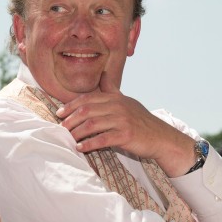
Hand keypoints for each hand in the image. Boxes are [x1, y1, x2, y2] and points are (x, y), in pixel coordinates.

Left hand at [57, 71, 195, 176]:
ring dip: (76, 132)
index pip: (87, 99)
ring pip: (91, 125)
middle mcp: (118, 106)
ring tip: (68, 138)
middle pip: (86, 110)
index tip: (59, 113)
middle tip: (61, 127)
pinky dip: (89, 144)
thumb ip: (112, 90)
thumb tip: (102, 74)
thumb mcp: (127, 101)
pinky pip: (102, 139)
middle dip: (70, 119)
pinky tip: (80, 147)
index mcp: (115, 98)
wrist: (162, 138)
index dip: (71, 106)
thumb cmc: (141, 121)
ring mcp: (122, 120)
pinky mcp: (126, 135)